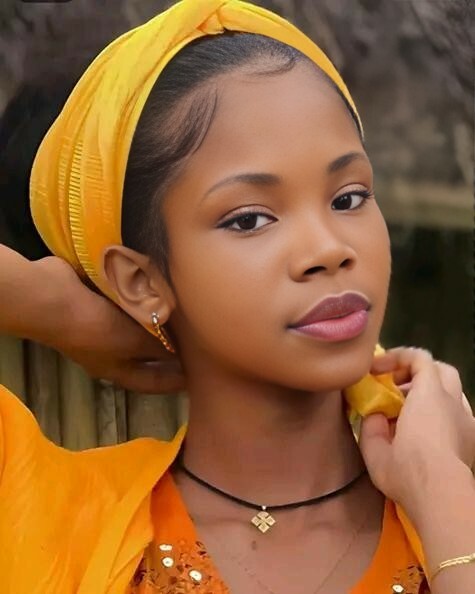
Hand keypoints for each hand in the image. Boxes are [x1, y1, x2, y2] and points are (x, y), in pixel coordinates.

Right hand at [34, 257, 184, 392]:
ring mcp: (102, 325)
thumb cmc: (96, 329)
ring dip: (156, 323)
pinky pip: (128, 305)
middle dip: (167, 352)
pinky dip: (144, 302)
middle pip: (144, 355)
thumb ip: (159, 348)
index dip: (172, 383)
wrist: (54, 298)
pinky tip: (160, 293)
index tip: (194, 381)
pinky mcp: (100, 302)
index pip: (150, 382)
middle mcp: (109, 350)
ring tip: (183, 317)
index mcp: (116, 369)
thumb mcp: (134, 343)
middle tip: (195, 345)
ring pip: (137, 328)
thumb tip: (180, 355)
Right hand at [358, 347, 474, 514]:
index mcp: (429, 395)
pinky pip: (458, 415)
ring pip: (453, 392)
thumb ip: (371, 424)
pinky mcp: (472, 442)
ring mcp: (467, 422)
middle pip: (441, 370)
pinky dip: (441, 414)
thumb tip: (376, 415)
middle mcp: (452, 402)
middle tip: (395, 386)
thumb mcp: (374, 447)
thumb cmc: (406, 468)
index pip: (419, 358)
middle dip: (417, 371)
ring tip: (409, 411)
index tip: (375, 370)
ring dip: (431, 393)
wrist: (441, 498)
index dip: (396, 357)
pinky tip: (426, 432)